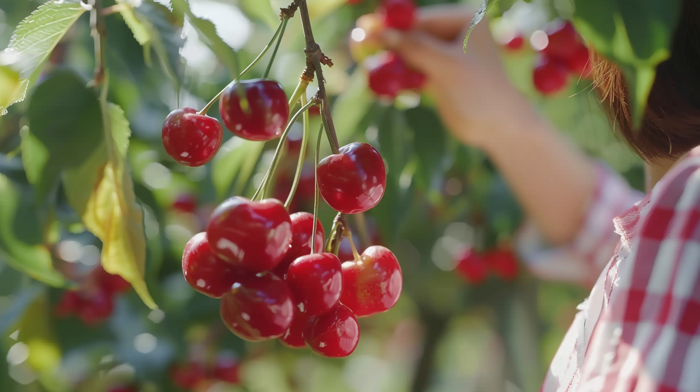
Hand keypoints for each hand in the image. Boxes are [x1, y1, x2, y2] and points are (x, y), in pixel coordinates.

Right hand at [375, 5, 538, 150]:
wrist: (497, 126)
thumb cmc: (479, 91)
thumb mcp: (446, 65)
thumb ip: (414, 47)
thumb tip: (381, 32)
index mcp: (464, 19)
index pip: (421, 18)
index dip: (392, 24)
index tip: (366, 28)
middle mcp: (454, 33)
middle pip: (412, 35)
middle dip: (388, 44)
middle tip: (359, 46)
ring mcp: (445, 54)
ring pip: (409, 54)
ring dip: (390, 62)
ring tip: (368, 68)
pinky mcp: (438, 75)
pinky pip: (412, 70)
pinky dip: (398, 76)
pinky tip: (382, 84)